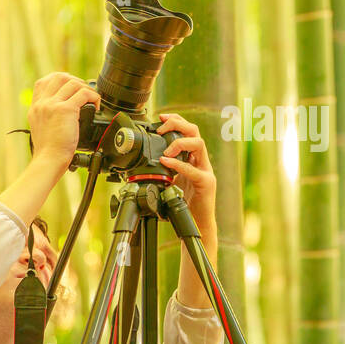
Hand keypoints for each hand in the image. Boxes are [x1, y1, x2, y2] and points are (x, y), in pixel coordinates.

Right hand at [29, 72, 99, 168]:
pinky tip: (96, 106)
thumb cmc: (49, 150)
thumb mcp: (42, 128)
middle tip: (85, 92)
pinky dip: (93, 96)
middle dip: (76, 80)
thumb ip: (49, 116)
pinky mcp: (65, 110)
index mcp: (36, 107)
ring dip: (86, 88)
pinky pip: (83, 94)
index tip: (71, 86)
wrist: (49, 160)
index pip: (44, 82)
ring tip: (92, 100)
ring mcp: (52, 105)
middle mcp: (42, 103)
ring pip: (73, 83)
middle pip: (59, 77)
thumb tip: (65, 110)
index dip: (60, 80)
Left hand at [158, 114, 218, 311]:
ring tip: (166, 149)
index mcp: (192, 159)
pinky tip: (167, 163)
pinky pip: (194, 169)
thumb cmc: (182, 206)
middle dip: (177, 124)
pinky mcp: (206, 183)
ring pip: (198, 144)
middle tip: (162, 127)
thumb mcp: (168, 183)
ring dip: (179, 142)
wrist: (196, 226)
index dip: (175, 120)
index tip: (160, 117)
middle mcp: (201, 161)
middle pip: (195, 131)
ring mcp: (205, 171)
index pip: (187, 131)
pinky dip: (179, 164)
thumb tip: (138, 165)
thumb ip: (160, 172)